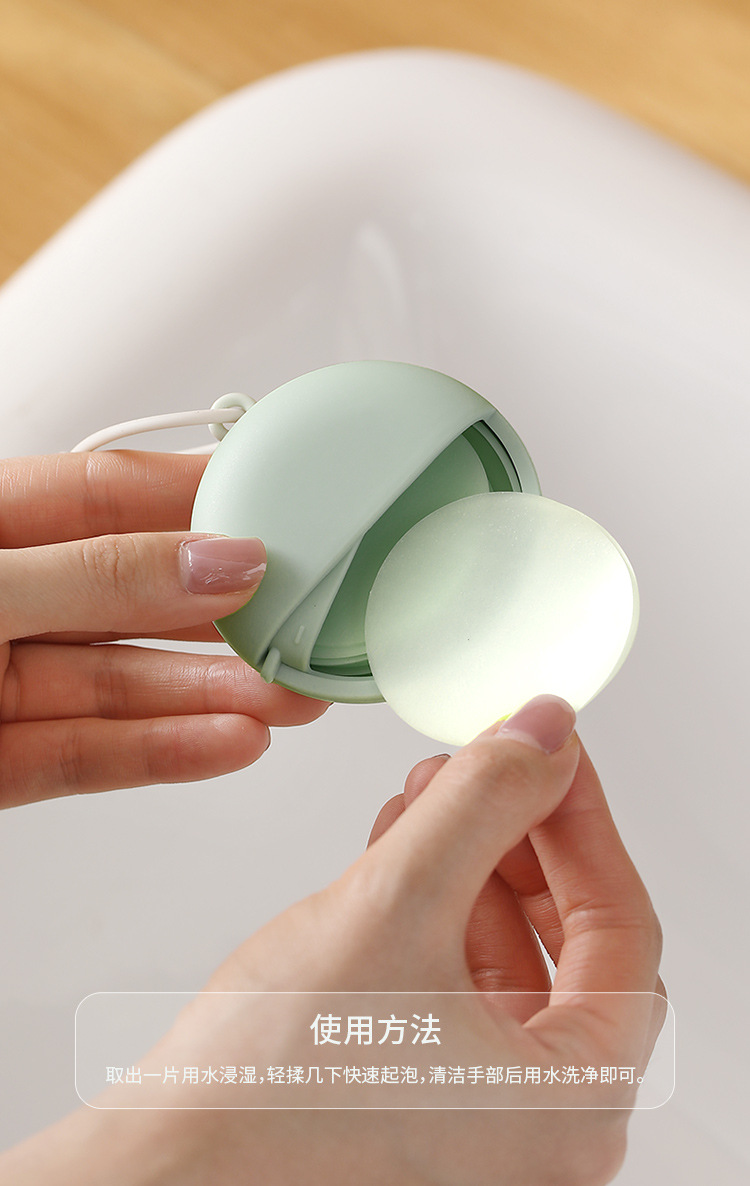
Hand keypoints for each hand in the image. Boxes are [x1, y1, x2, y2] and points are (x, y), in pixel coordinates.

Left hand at [0, 451, 327, 807]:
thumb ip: (97, 575)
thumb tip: (217, 561)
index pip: (105, 497)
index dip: (197, 498)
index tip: (282, 505)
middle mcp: (3, 599)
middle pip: (134, 596)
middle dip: (226, 612)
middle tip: (308, 619)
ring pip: (123, 683)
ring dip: (213, 692)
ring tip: (293, 697)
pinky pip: (90, 752)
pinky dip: (162, 751)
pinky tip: (232, 740)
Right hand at [1, 696, 664, 1184]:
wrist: (164, 1168)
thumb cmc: (271, 1095)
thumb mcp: (394, 907)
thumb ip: (482, 805)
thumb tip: (543, 737)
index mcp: (571, 1106)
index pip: (622, 928)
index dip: (584, 820)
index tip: (550, 750)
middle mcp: (541, 1123)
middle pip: (573, 939)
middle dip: (523, 834)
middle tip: (495, 764)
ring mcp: (484, 1113)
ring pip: (512, 952)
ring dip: (476, 860)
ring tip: (436, 792)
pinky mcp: (427, 1090)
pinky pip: (462, 979)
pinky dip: (440, 903)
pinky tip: (404, 846)